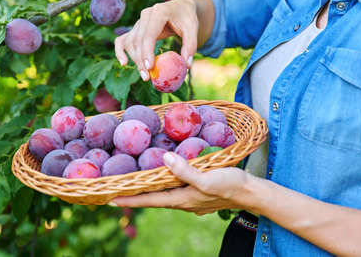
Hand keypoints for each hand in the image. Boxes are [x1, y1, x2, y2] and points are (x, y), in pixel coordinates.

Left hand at [111, 152, 256, 215]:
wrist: (250, 193)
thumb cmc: (230, 185)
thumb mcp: (208, 178)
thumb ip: (186, 171)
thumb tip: (164, 160)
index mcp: (181, 199)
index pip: (149, 200)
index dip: (129, 199)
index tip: (109, 198)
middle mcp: (182, 201)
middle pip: (153, 198)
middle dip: (134, 195)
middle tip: (116, 189)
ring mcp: (190, 198)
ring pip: (163, 194)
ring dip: (147, 190)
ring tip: (134, 183)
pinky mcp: (197, 192)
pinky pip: (174, 189)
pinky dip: (162, 185)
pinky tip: (163, 177)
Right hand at [114, 0, 198, 80]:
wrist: (181, 8)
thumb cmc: (187, 19)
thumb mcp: (193, 29)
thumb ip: (190, 45)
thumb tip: (187, 65)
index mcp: (159, 12)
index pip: (149, 34)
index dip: (147, 51)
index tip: (149, 67)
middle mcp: (146, 15)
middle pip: (138, 40)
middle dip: (140, 60)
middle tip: (147, 77)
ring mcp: (139, 21)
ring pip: (131, 42)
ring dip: (134, 59)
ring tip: (144, 75)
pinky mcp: (136, 28)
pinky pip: (122, 40)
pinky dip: (120, 51)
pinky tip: (124, 63)